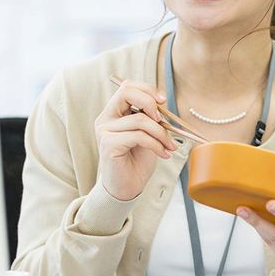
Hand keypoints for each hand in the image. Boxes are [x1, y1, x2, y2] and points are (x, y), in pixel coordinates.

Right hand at [95, 79, 176, 200]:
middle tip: (163, 120)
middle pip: (127, 92)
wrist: (127, 188)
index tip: (163, 101)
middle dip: (150, 102)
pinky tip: (164, 154)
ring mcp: (105, 131)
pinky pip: (139, 136)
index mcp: (114, 113)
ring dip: (161, 133)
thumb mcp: (148, 133)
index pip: (127, 87)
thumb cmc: (137, 161)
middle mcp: (106, 119)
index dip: (147, 90)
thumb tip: (162, 102)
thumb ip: (150, 117)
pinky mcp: (109, 145)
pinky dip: (157, 144)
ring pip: (140, 119)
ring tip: (169, 146)